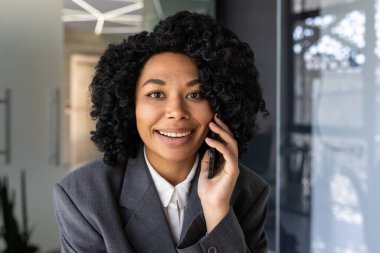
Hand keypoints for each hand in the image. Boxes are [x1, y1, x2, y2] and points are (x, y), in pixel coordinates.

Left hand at [198, 114, 238, 231]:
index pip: (227, 142)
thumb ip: (207, 159)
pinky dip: (219, 145)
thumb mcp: (205, 170)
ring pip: (232, 144)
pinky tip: (210, 140)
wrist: (211, 205)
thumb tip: (206, 148)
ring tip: (213, 124)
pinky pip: (228, 154)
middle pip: (231, 140)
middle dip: (224, 127)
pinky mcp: (232, 170)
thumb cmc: (208, 191)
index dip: (221, 131)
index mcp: (226, 162)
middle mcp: (232, 162)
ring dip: (222, 132)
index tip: (214, 121)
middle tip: (215, 118)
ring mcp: (233, 166)